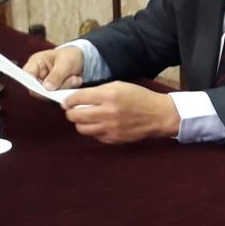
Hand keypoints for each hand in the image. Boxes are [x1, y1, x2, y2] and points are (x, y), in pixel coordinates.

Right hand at [23, 47, 84, 91]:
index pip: (27, 76)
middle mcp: (37, 75)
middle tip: (72, 79)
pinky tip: (77, 80)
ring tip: (76, 78)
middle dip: (56, 87)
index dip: (33, 84)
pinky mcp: (53, 91)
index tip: (47, 87)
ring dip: (64, 88)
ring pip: (49, 94)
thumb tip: (47, 88)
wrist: (81, 59)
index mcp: (35, 63)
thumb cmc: (70, 56)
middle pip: (38, 89)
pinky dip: (68, 90)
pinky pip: (58, 95)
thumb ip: (56, 74)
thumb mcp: (65, 62)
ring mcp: (45, 84)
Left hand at [61, 82, 180, 143]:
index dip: (68, 100)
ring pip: (82, 129)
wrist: (158, 115)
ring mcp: (110, 128)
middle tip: (73, 111)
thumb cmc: (139, 97)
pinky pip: (95, 136)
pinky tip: (100, 125)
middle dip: (71, 113)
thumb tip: (78, 98)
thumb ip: (98, 91)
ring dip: (81, 123)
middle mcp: (107, 112)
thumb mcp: (119, 86)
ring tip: (86, 118)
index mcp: (108, 95)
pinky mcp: (113, 139)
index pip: (78, 99)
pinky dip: (94, 130)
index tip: (66, 102)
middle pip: (75, 116)